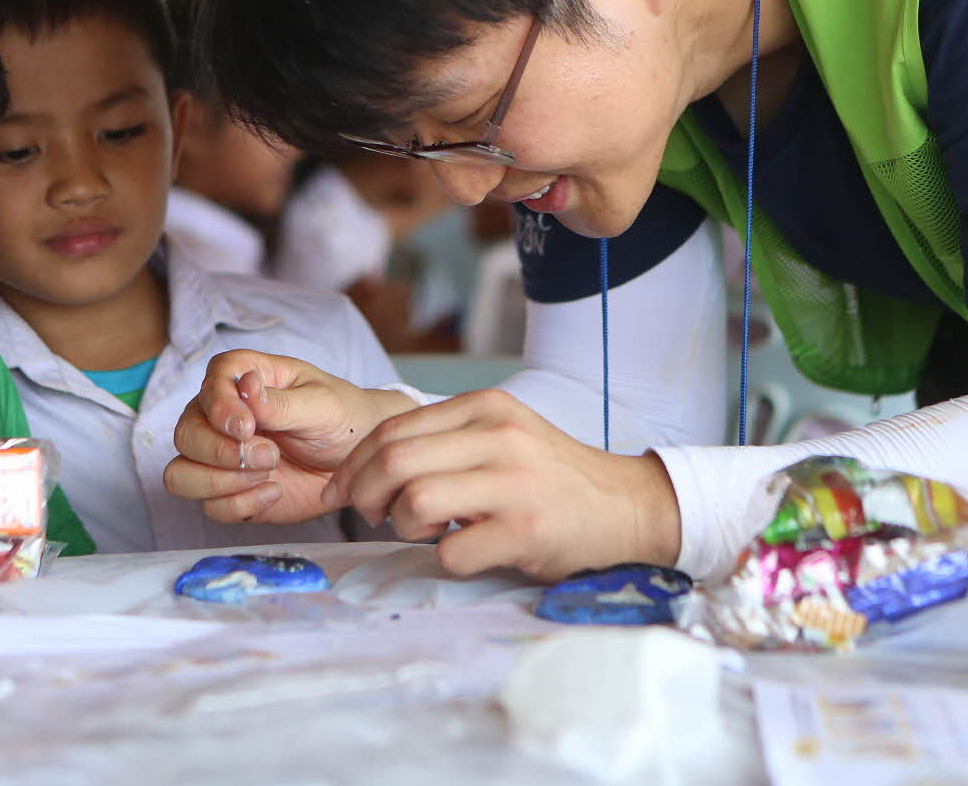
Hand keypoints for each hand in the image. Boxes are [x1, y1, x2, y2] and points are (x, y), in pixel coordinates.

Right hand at [162, 349, 417, 525]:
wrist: (359, 461)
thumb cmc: (342, 418)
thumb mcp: (322, 405)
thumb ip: (280, 402)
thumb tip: (246, 386)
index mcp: (243, 378)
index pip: (210, 383)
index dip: (220, 407)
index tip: (248, 427)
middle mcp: (221, 416)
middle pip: (186, 434)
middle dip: (221, 452)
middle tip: (270, 456)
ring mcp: (221, 457)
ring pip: (181, 475)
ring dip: (221, 482)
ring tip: (268, 474)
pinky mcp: (230, 492)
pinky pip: (210, 507)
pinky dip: (240, 505)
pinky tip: (274, 492)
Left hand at [320, 388, 680, 581]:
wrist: (627, 508)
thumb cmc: (552, 477)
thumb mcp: (502, 435)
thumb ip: (444, 439)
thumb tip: (367, 466)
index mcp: (486, 408)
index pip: (391, 429)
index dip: (352, 465)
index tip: (339, 492)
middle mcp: (498, 437)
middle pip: (392, 462)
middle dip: (362, 496)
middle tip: (370, 516)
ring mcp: (513, 484)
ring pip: (413, 502)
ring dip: (402, 527)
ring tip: (424, 531)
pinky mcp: (525, 531)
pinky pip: (450, 551)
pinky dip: (446, 558)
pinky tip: (467, 551)